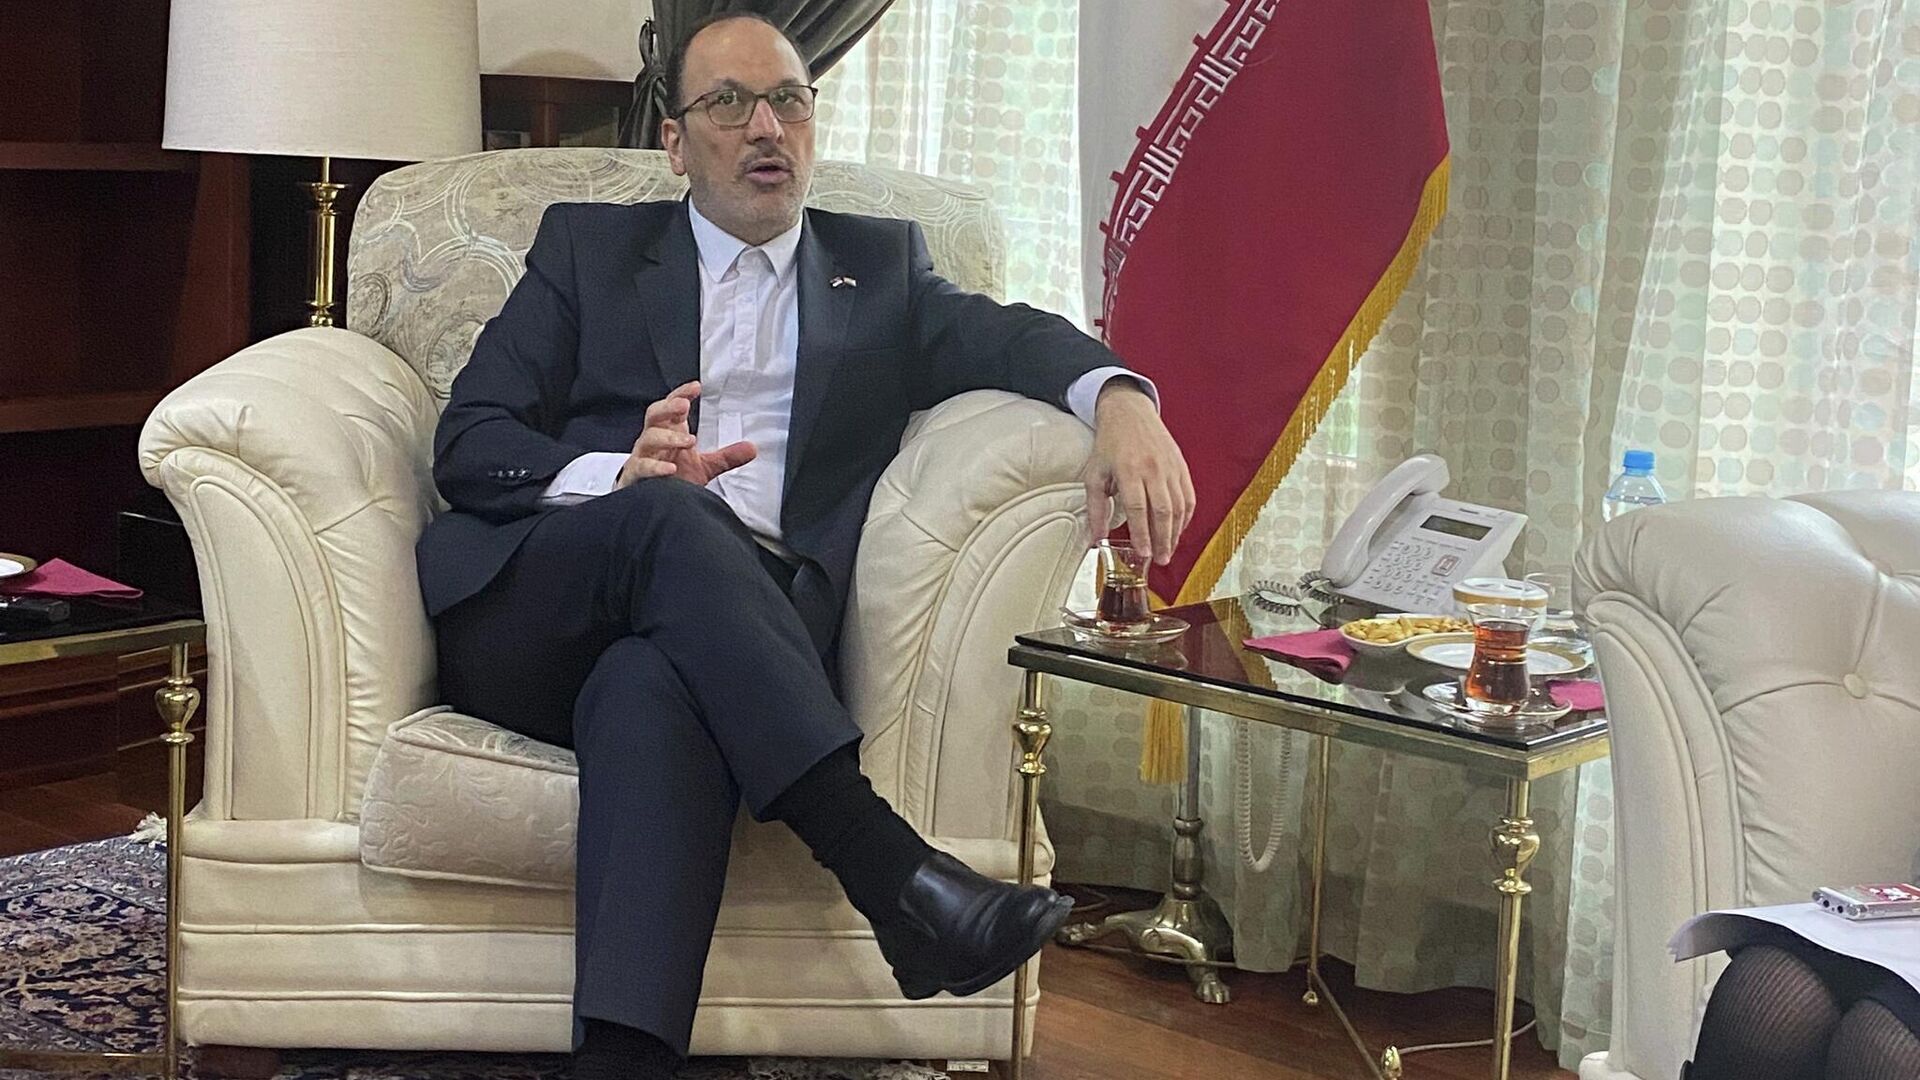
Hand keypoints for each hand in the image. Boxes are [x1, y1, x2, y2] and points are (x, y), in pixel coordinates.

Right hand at [616, 380, 756, 488]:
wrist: (651, 505)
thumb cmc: (672, 480)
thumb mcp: (703, 467)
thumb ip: (726, 457)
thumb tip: (752, 448)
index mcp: (668, 433)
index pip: (671, 407)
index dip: (681, 395)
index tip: (696, 387)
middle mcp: (653, 441)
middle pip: (654, 415)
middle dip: (668, 407)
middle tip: (684, 406)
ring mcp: (643, 457)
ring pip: (648, 439)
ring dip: (669, 437)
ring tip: (689, 440)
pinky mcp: (636, 476)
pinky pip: (641, 466)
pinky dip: (655, 466)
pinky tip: (671, 468)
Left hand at [1083, 382, 1193, 565]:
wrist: (1129, 413)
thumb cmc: (1109, 445)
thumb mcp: (1094, 475)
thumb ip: (1096, 509)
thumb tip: (1096, 540)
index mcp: (1129, 470)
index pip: (1137, 508)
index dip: (1142, 534)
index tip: (1143, 553)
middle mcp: (1153, 469)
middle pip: (1162, 511)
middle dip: (1163, 540)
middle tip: (1160, 560)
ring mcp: (1170, 467)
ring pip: (1178, 506)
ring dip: (1175, 533)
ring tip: (1168, 551)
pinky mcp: (1181, 467)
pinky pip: (1188, 496)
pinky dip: (1185, 517)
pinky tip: (1178, 531)